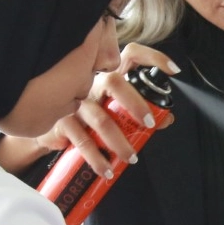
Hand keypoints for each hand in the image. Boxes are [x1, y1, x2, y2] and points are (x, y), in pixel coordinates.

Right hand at [35, 43, 178, 178]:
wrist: (52, 131)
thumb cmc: (88, 118)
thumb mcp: (114, 113)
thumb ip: (141, 113)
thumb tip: (166, 119)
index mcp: (109, 77)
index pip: (131, 55)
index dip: (153, 58)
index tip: (172, 70)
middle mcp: (91, 83)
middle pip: (114, 81)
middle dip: (135, 103)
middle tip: (149, 124)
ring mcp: (75, 101)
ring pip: (100, 119)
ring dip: (119, 142)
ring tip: (130, 158)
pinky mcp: (63, 121)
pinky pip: (83, 141)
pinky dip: (97, 159)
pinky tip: (106, 169)